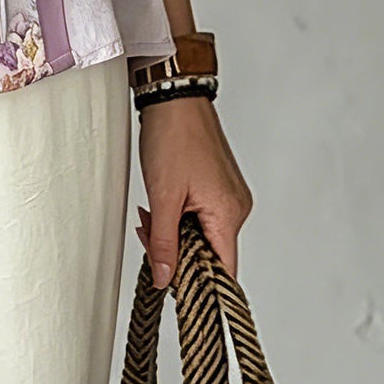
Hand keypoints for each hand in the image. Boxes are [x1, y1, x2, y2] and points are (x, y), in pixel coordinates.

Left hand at [135, 95, 252, 288]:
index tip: (173, 286)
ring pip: (201, 233)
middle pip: (209, 252)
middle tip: (148, 234)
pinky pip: (201, 214)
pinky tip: (161, 203)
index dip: (199, 284)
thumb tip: (165, 280)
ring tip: (150, 213)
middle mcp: (236, 207)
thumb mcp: (162, 197)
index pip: (224, 271)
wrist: (174, 97)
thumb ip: (164, 244)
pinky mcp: (219, 185)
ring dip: (173, 230)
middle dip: (175, 249)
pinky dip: (179, 214)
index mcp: (229, 214)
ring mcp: (229, 195)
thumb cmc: (173, 137)